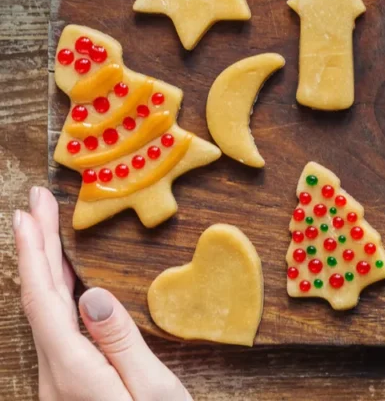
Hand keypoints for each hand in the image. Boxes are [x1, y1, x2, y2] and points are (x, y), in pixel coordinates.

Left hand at [14, 186, 189, 400]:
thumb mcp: (154, 393)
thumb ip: (121, 344)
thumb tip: (92, 294)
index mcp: (74, 372)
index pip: (44, 300)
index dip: (35, 252)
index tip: (30, 211)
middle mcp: (56, 379)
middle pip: (38, 303)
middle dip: (36, 249)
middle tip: (34, 203)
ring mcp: (60, 388)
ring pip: (45, 317)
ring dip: (44, 271)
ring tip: (45, 232)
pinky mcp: (72, 393)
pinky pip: (57, 333)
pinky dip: (57, 298)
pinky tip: (66, 287)